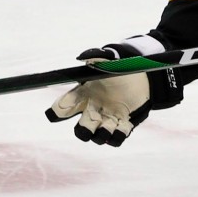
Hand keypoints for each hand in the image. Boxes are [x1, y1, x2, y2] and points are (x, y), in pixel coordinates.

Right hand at [46, 39, 181, 146]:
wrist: (140, 75)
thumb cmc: (117, 68)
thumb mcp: (107, 60)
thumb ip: (95, 56)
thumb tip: (84, 57)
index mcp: (82, 96)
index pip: (61, 109)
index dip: (57, 112)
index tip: (64, 107)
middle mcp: (92, 111)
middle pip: (79, 131)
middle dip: (83, 130)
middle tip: (92, 119)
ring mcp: (107, 120)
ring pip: (96, 138)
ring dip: (101, 135)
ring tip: (110, 124)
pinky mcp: (123, 125)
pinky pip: (116, 140)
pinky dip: (117, 137)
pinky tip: (123, 124)